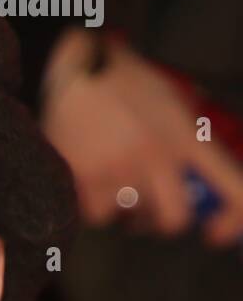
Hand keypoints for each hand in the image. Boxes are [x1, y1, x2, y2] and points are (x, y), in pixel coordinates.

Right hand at [40, 28, 242, 245]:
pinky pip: (97, 214)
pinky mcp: (89, 179)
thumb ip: (188, 138)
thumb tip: (199, 179)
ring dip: (120, 204)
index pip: (228, 187)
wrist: (74, 67)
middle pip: (174, 219)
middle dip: (160, 217)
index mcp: (187, 136)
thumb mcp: (170, 99)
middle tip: (147, 204)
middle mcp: (160, 156)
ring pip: (129, 219)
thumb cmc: (121, 80)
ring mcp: (123, 170)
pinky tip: (88, 174)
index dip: (230, 219)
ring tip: (108, 172)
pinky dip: (92, 201)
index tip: (216, 232)